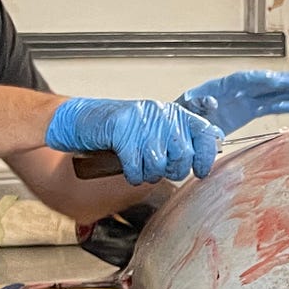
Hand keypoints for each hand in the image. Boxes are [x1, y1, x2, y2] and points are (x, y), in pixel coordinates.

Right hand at [45, 97, 222, 184]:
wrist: (80, 121)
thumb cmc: (117, 130)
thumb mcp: (153, 131)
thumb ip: (179, 141)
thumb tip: (207, 155)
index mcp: (173, 113)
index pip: (205, 133)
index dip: (206, 156)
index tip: (201, 170)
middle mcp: (161, 114)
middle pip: (183, 155)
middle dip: (172, 170)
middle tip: (156, 167)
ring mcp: (141, 122)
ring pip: (159, 164)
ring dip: (148, 173)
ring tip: (139, 165)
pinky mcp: (121, 131)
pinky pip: (136, 166)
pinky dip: (132, 174)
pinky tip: (128, 168)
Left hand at [177, 69, 288, 135]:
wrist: (181, 126)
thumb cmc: (182, 115)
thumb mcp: (186, 107)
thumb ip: (199, 103)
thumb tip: (213, 102)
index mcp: (220, 86)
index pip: (244, 79)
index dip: (261, 79)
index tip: (276, 80)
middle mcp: (235, 90)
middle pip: (263, 83)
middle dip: (282, 82)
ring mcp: (243, 100)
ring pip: (270, 93)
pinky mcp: (247, 112)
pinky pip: (268, 107)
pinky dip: (283, 106)